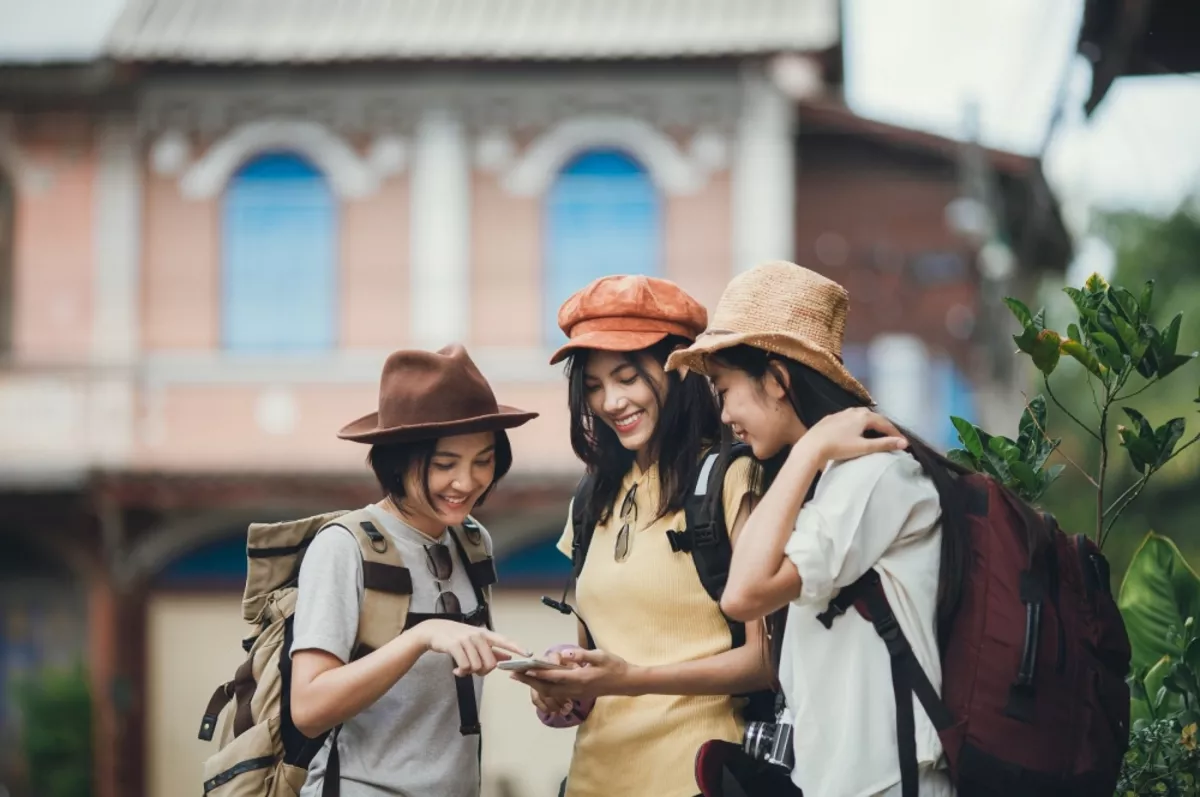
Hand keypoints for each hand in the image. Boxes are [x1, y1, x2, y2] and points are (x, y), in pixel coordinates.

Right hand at [414, 620, 529, 676]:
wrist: (434, 631)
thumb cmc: (456, 637)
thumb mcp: (475, 640)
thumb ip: (491, 649)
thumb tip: (508, 656)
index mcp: (485, 634)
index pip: (505, 640)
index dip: (518, 647)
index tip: (530, 654)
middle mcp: (478, 636)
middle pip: (490, 663)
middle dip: (483, 672)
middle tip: (473, 671)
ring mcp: (466, 640)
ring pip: (477, 666)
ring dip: (470, 672)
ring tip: (462, 669)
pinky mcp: (455, 645)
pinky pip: (465, 666)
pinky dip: (461, 673)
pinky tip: (456, 671)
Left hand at [511, 647, 637, 700]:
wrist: (627, 683)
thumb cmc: (615, 666)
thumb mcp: (601, 655)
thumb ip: (582, 654)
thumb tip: (566, 653)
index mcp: (580, 677)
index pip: (554, 676)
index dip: (537, 673)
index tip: (524, 669)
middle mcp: (576, 688)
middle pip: (548, 687)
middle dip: (529, 681)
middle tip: (514, 675)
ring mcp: (577, 693)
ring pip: (551, 692)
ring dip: (535, 686)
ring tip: (521, 678)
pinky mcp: (578, 694)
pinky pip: (558, 693)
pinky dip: (545, 689)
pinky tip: (538, 683)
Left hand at [796, 407, 906, 463]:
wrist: (811, 446)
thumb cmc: (838, 447)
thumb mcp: (864, 447)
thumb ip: (884, 444)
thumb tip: (904, 443)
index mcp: (863, 416)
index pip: (885, 423)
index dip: (895, 433)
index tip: (903, 442)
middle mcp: (852, 411)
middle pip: (873, 417)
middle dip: (883, 426)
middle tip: (891, 436)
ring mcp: (840, 414)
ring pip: (860, 416)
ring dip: (870, 423)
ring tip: (875, 432)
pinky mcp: (830, 419)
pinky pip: (848, 419)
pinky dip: (856, 424)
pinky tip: (854, 430)